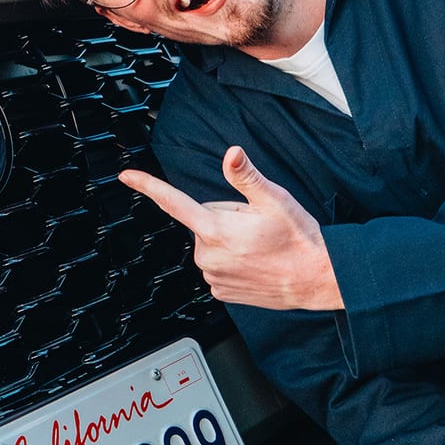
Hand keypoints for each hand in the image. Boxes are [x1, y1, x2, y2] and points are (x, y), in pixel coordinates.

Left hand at [118, 147, 343, 309]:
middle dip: (224, 219)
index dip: (148, 186)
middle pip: (203, 222)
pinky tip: (255, 262)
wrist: (316, 278)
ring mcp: (213, 276)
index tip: (127, 176)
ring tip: (259, 246)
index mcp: (217, 229)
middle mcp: (208, 255)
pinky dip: (232, 261)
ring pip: (211, 245)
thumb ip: (246, 177)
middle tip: (255, 226)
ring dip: (229, 241)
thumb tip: (231, 153)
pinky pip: (217, 265)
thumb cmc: (299, 239)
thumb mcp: (275, 200)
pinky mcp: (220, 291)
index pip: (173, 202)